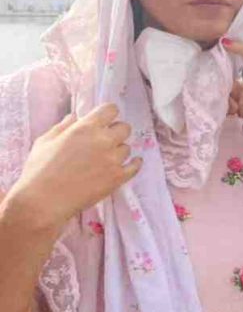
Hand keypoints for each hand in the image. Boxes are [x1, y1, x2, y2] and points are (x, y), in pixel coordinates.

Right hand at [8, 104, 141, 229]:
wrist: (43, 201)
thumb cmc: (39, 170)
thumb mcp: (45, 141)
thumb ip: (63, 126)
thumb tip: (75, 116)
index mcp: (86, 128)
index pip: (110, 109)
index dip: (108, 114)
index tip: (104, 120)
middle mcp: (103, 141)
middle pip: (124, 128)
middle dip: (115, 132)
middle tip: (104, 141)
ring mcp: (113, 160)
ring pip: (127, 148)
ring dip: (118, 150)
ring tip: (105, 159)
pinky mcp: (118, 177)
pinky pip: (135, 166)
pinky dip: (134, 164)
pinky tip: (132, 163)